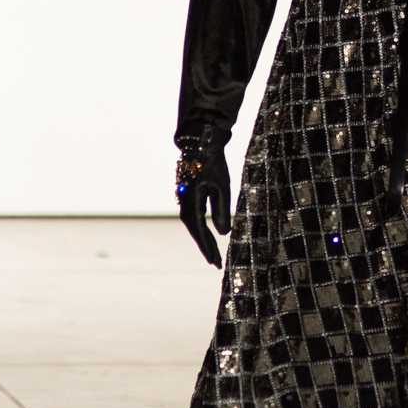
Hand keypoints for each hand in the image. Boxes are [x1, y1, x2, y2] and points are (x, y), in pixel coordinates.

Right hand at [176, 134, 230, 266]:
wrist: (200, 143)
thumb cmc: (213, 163)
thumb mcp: (222, 186)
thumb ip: (221, 210)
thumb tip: (224, 233)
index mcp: (192, 202)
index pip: (200, 231)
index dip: (208, 247)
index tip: (215, 262)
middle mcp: (184, 203)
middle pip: (196, 231)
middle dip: (206, 247)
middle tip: (217, 263)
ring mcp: (184, 199)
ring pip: (193, 225)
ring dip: (203, 239)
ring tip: (213, 253)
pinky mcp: (186, 195)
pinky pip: (193, 217)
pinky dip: (201, 228)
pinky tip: (207, 234)